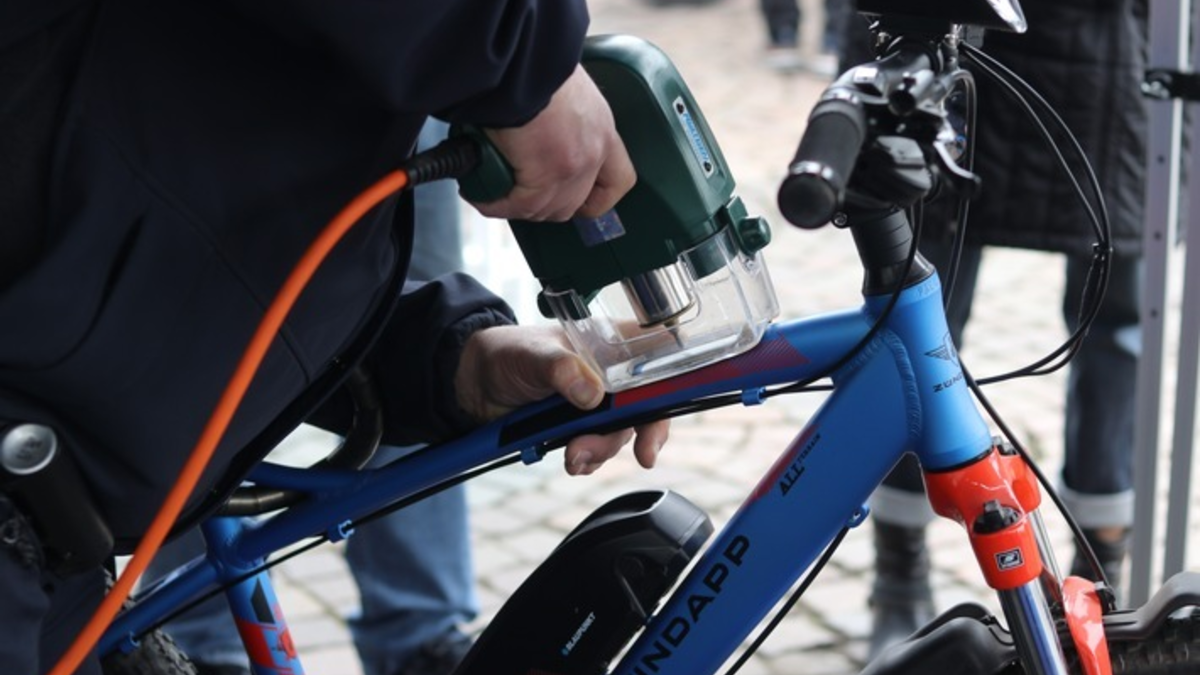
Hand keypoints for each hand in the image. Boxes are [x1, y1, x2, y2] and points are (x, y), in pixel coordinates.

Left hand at [454, 325, 668, 474]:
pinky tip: (570, 460)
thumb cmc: (506, 353)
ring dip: (601, 450)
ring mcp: (595, 405)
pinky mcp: (577, 428)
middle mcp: (609, 376)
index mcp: (609, 346)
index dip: (673, 389)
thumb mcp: (533, 355)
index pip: (658, 363)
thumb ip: (561, 369)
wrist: (471, 384)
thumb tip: (590, 393)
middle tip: (640, 454)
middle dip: (638, 434)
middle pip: (646, 407)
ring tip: (574, 456)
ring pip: (619, 434)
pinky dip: (586, 459)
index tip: (668, 416)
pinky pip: (595, 450)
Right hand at [471, 65, 635, 221]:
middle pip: (574, 204)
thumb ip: (561, 118)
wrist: (522, 61)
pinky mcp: (545, 176)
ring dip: (517, 206)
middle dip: (545, 206)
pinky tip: (481, 193)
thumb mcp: (564, 91)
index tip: (579, 203)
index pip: (618, 181)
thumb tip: (536, 129)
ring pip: (544, 209)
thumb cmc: (535, 63)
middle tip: (519, 194)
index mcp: (602, 129)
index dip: (597, 199)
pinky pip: (518, 205)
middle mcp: (594, 152)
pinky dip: (496, 203)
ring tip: (494, 191)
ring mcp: (572, 168)